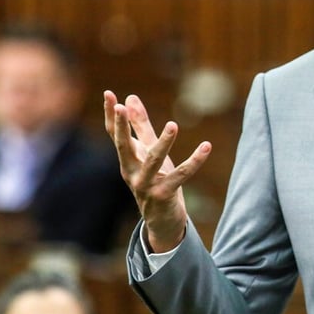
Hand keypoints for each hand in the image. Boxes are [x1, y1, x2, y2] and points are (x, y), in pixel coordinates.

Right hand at [104, 90, 211, 252]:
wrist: (162, 221)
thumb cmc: (155, 180)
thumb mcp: (148, 152)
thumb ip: (140, 126)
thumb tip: (130, 98)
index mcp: (127, 160)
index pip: (114, 135)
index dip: (110, 116)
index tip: (108, 93)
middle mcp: (132, 172)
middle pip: (124, 147)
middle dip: (122, 127)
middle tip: (121, 107)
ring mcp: (146, 185)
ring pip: (154, 161)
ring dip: (163, 143)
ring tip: (173, 125)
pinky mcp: (164, 195)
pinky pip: (181, 176)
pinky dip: (194, 161)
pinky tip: (206, 146)